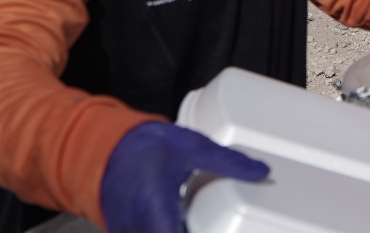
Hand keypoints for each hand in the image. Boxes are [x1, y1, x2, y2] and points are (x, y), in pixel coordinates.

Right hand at [101, 122, 267, 232]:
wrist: (108, 150)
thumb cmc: (144, 147)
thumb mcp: (191, 147)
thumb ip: (227, 161)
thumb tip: (261, 172)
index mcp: (154, 204)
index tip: (225, 229)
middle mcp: (137, 226)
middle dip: (201, 231)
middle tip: (222, 225)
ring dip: (184, 231)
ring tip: (210, 226)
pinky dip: (171, 231)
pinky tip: (187, 227)